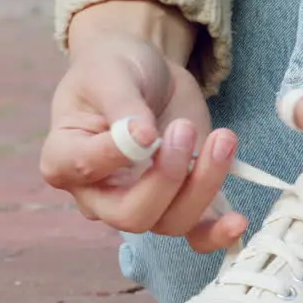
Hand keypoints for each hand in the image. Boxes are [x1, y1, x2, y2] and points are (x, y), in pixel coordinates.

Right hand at [40, 2, 246, 252]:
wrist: (144, 73)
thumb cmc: (114, 69)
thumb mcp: (111, 73)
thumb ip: (122, 105)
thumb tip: (141, 137)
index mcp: (65, 158)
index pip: (84, 169)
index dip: (116, 155)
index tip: (145, 127)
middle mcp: (99, 193)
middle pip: (130, 215)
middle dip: (166, 178)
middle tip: (184, 130)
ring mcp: (142, 202)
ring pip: (171, 221)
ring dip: (203, 185)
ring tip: (222, 138)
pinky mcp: (179, 200)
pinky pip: (196, 233)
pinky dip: (217, 233)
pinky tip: (237, 221)